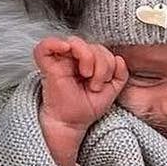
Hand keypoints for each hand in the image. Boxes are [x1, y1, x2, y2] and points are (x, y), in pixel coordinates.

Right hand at [34, 35, 128, 165]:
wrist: (72, 123)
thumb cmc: (87, 107)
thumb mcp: (111, 91)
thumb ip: (120, 75)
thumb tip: (119, 58)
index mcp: (88, 63)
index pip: (101, 49)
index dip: (109, 63)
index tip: (104, 84)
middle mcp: (74, 59)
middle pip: (91, 44)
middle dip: (102, 64)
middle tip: (96, 85)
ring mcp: (60, 60)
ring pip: (75, 41)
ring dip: (87, 57)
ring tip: (86, 76)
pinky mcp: (47, 65)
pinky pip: (46, 44)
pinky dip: (56, 43)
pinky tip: (66, 50)